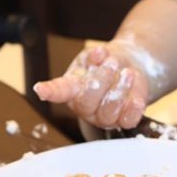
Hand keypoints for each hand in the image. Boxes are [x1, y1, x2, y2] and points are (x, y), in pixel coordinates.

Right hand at [33, 46, 148, 129]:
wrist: (129, 68)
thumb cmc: (106, 63)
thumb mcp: (97, 54)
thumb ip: (95, 56)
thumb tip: (98, 54)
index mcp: (72, 90)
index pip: (59, 91)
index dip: (50, 92)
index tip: (40, 89)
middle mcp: (85, 107)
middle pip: (86, 103)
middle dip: (101, 81)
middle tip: (112, 64)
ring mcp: (104, 117)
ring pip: (108, 113)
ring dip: (119, 90)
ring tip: (128, 73)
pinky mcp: (123, 121)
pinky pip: (127, 121)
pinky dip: (133, 108)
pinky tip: (136, 97)